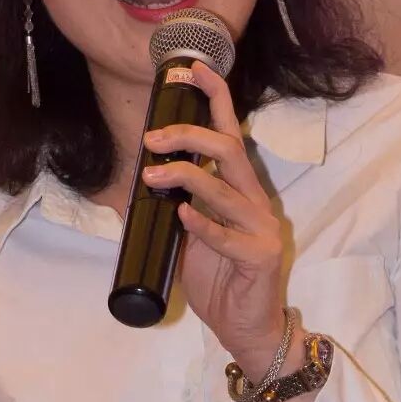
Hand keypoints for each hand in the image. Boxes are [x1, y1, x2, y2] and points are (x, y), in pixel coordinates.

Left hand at [139, 62, 288, 375]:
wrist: (246, 330)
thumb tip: (138, 181)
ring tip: (151, 177)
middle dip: (190, 135)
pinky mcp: (260, 258)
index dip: (214, 98)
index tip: (187, 70)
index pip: (231, 134)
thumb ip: (176, 206)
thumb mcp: (190, 237)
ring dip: (185, 178)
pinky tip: (182, 216)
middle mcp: (255, 201)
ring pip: (225, 190)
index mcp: (240, 190)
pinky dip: (202, 225)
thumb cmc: (220, 281)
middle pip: (231, 150)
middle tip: (152, 139)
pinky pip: (227, 236)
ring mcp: (262, 229)